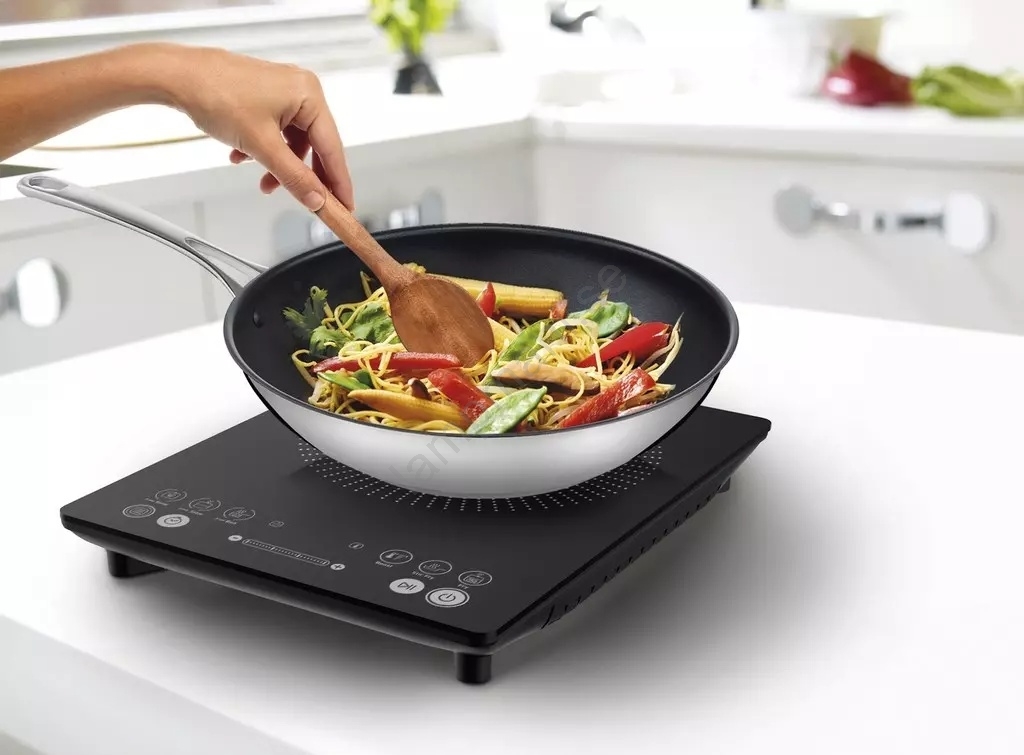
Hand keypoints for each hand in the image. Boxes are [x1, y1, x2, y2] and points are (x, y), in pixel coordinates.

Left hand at [165, 45, 353, 211]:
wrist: (177, 77)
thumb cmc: (215, 94)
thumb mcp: (261, 146)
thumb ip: (293, 177)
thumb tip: (316, 199)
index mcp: (309, 94)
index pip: (333, 148)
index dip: (339, 182)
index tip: (346, 206)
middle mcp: (300, 90)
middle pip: (315, 146)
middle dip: (304, 176)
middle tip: (310, 203)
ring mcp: (282, 93)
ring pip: (293, 143)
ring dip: (281, 166)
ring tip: (265, 182)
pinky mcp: (265, 98)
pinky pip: (277, 134)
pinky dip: (266, 152)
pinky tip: (246, 158)